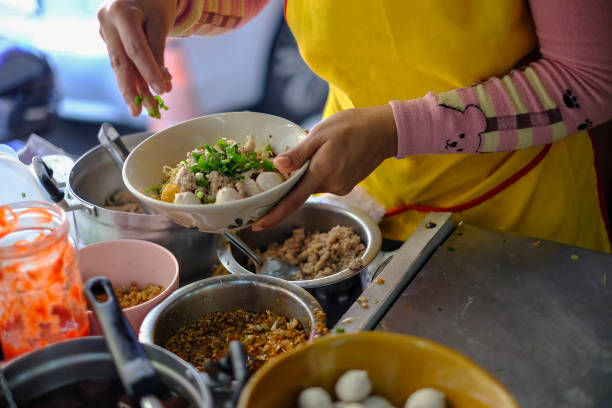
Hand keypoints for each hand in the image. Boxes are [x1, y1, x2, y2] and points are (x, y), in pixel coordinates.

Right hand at [97, 0, 174, 115]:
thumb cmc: (155, 0)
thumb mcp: (161, 21)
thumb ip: (157, 50)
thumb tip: (160, 83)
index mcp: (120, 12)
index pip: (136, 49)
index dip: (149, 72)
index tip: (162, 91)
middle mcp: (106, 22)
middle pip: (120, 62)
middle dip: (132, 90)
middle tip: (140, 112)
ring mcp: (105, 31)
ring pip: (120, 66)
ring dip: (135, 89)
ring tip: (148, 108)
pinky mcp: (109, 40)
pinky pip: (123, 62)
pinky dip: (135, 78)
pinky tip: (145, 94)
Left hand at [253, 104, 397, 229]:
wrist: (384, 131)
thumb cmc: (352, 126)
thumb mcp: (320, 133)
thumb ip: (298, 153)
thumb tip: (277, 166)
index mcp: (321, 173)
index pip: (292, 200)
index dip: (274, 214)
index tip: (258, 225)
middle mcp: (331, 186)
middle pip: (301, 189)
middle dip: (294, 176)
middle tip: (297, 152)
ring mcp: (341, 187)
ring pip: (314, 183)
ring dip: (309, 171)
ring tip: (318, 147)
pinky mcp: (347, 185)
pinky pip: (326, 180)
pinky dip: (321, 170)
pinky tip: (329, 153)